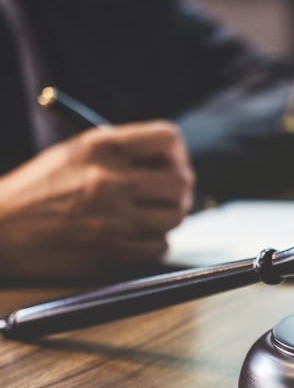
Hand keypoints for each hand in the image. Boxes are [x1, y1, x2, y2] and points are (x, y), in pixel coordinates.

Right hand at [0, 121, 194, 279]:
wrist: (0, 229)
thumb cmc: (39, 189)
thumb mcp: (76, 153)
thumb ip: (123, 152)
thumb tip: (171, 160)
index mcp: (100, 146)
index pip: (168, 138)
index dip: (176, 152)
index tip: (169, 163)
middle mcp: (109, 179)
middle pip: (181, 181)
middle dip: (179, 188)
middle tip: (166, 194)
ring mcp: (112, 217)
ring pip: (175, 216)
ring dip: (168, 217)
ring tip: (149, 214)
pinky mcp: (112, 249)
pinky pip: (159, 245)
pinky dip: (153, 242)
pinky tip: (133, 235)